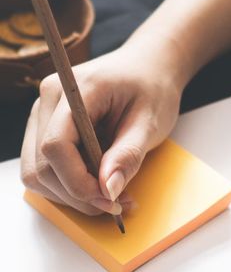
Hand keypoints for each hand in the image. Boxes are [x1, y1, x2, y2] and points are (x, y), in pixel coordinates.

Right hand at [21, 40, 184, 214]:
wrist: (149, 67)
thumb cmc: (152, 88)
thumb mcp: (151, 122)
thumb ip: (129, 155)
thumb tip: (108, 189)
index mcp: (75, 90)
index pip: (56, 145)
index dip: (78, 181)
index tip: (110, 198)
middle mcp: (48, 100)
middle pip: (41, 166)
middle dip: (77, 194)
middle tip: (118, 204)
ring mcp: (43, 115)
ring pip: (37, 173)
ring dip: (72, 195)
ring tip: (114, 195)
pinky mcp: (47, 129)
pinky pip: (46, 169)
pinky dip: (70, 186)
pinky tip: (101, 185)